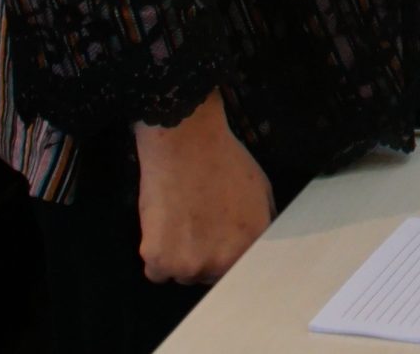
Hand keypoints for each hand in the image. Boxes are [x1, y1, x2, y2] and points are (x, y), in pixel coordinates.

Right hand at [133, 92, 272, 285]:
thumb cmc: (224, 161)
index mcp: (251, 245)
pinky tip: (163, 227)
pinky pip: (157, 272)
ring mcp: (189, 265)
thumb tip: (259, 243)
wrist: (186, 143)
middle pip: (211, 276)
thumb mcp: (262, 191)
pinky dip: (157, 257)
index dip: (230, 258)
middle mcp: (222, 262)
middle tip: (198, 228)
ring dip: (180, 258)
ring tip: (181, 222)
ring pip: (183, 275)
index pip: (242, 270)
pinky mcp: (159, 260)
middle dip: (205, 258)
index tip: (221, 247)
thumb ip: (262, 223)